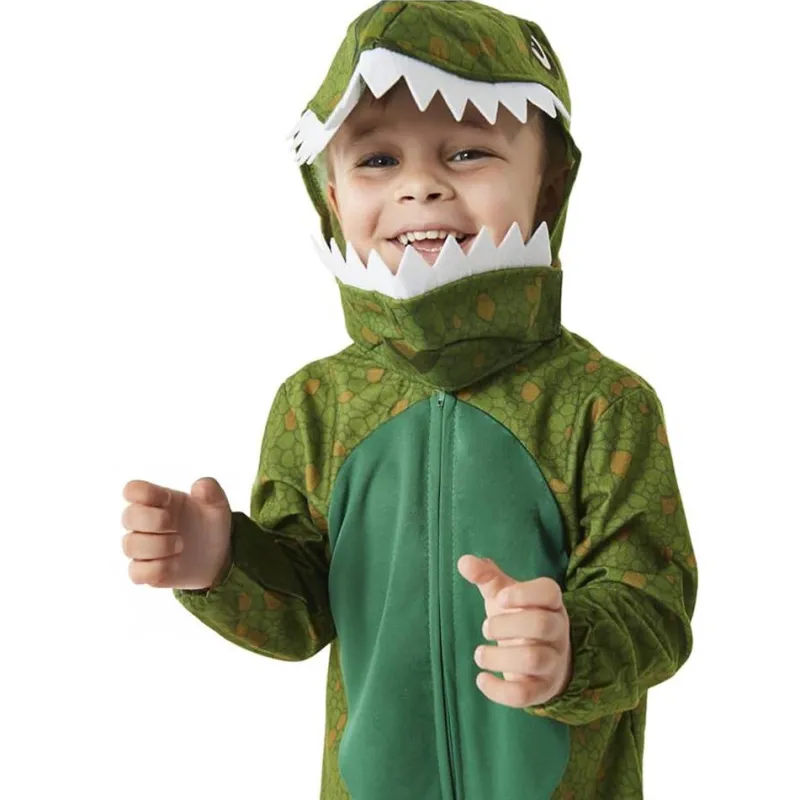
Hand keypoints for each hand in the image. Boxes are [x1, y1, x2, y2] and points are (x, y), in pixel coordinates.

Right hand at [121, 478, 232, 589]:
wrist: (217, 555)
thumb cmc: (209, 523)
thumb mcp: (217, 504)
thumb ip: (211, 490)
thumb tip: (199, 485)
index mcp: (158, 500)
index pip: (133, 490)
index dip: (144, 493)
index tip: (167, 499)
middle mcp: (145, 523)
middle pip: (128, 516)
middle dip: (153, 520)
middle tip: (175, 525)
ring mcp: (142, 548)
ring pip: (130, 545)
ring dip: (158, 546)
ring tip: (181, 545)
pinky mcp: (144, 571)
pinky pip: (136, 572)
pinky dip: (157, 569)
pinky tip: (176, 563)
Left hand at [457, 555, 572, 708]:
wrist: (541, 662)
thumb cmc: (519, 619)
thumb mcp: (504, 595)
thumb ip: (486, 576)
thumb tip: (464, 561)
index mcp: (550, 603)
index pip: (549, 592)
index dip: (523, 594)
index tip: (498, 599)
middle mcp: (557, 631)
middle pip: (542, 625)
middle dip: (507, 625)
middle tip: (485, 627)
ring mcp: (553, 662)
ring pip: (534, 659)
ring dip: (500, 657)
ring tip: (479, 654)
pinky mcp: (542, 689)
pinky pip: (526, 695)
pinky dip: (499, 690)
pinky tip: (481, 680)